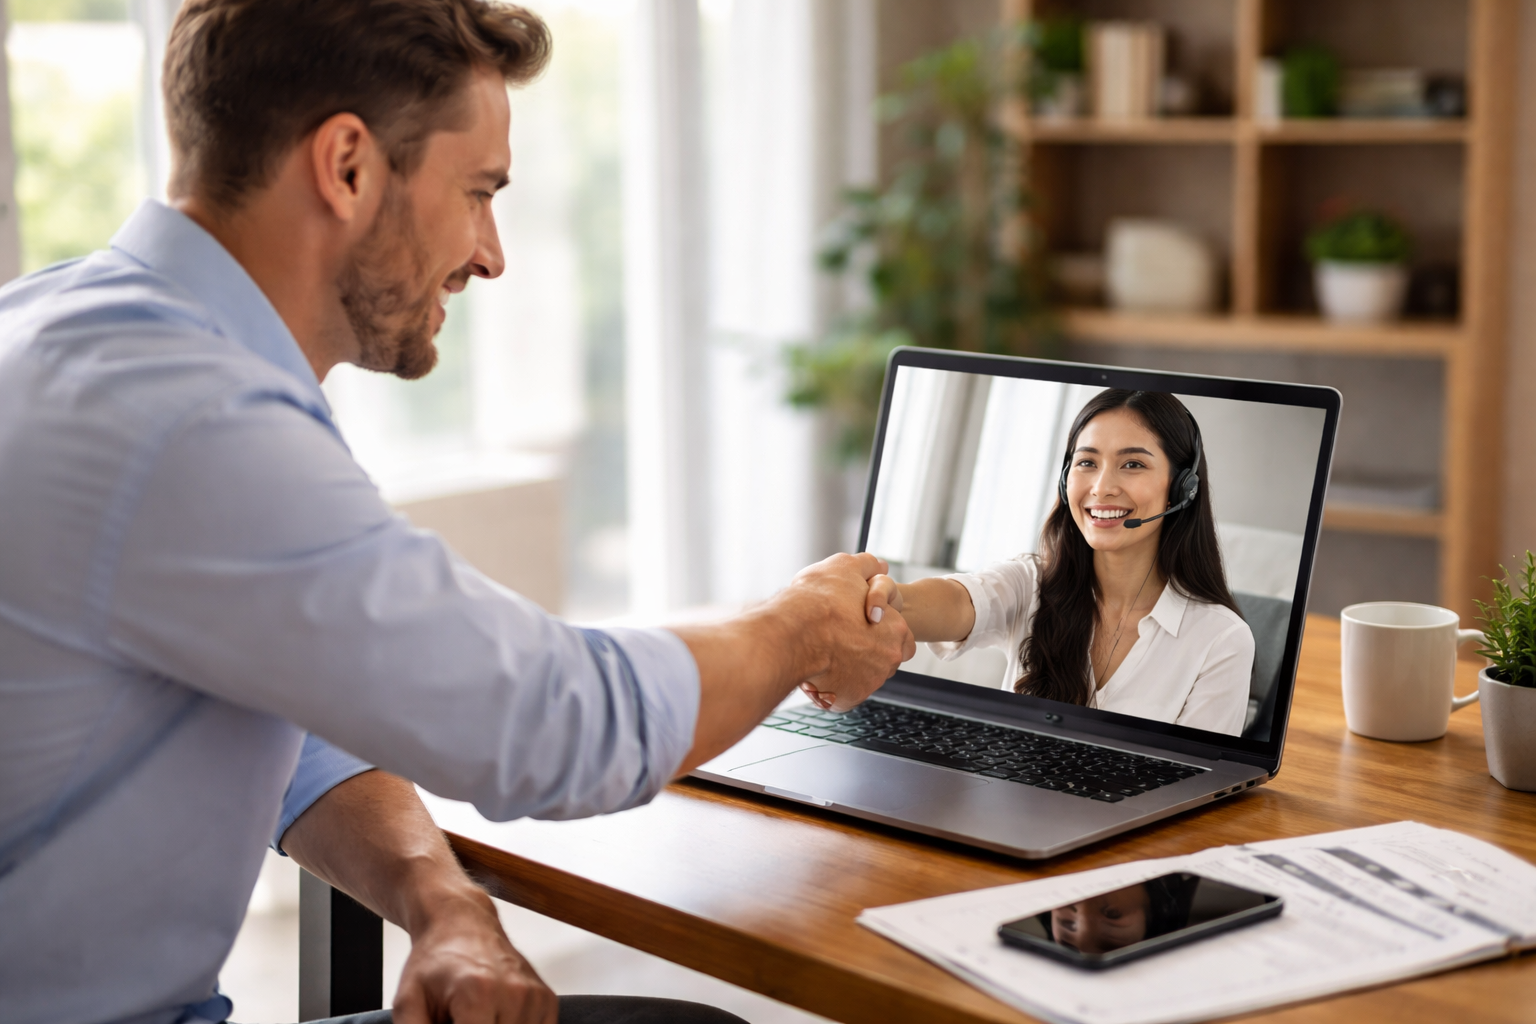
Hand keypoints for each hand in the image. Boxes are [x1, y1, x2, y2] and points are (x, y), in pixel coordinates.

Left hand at [393, 891, 556, 1023]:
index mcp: (478, 994)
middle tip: (459, 1017)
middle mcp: (514, 993)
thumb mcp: (408, 1003)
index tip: (451, 1023)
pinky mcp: (546, 999)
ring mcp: (534, 996)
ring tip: (477, 1017)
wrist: (462, 924)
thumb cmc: (435, 961)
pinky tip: (496, 1018)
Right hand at [781, 553, 913, 712]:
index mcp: (896, 629)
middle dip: (868, 651)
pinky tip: (820, 670)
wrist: (793, 631)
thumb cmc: (818, 599)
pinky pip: (844, 694)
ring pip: (864, 676)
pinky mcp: (849, 699)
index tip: (861, 623)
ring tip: (825, 651)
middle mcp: (889, 659)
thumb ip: (867, 566)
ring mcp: (870, 682)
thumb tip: (879, 564)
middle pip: (884, 658)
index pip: (900, 634)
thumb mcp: (845, 567)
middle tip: (842, 638)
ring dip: (850, 667)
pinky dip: (834, 686)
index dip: (880, 628)